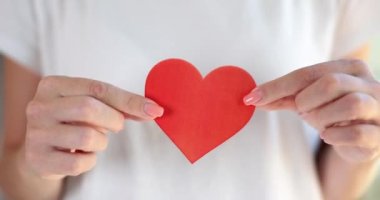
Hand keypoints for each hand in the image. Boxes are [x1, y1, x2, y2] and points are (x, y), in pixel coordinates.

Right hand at [25, 76, 163, 178]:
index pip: (98, 89)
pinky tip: (81, 154)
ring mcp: (36, 133)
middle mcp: (39, 106)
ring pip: (87, 137)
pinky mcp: (38, 159)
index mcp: (53, 85)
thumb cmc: (69, 122)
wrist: (38, 151)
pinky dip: (89, 160)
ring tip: (92, 140)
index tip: (153, 109)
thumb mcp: (88, 105)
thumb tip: (151, 109)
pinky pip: (79, 163)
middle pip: (89, 108)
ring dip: (100, 142)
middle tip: (115, 125)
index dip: (129, 100)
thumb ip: (118, 105)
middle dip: (112, 120)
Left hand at [244, 59, 379, 162]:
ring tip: (319, 123)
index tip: (252, 98)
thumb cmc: (331, 113)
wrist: (359, 140)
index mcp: (350, 68)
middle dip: (307, 101)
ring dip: (323, 117)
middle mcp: (370, 83)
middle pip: (331, 83)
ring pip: (350, 104)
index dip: (277, 86)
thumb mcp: (307, 100)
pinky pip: (357, 133)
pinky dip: (335, 135)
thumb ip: (283, 96)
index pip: (308, 73)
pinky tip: (328, 135)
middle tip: (303, 111)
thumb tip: (252, 97)